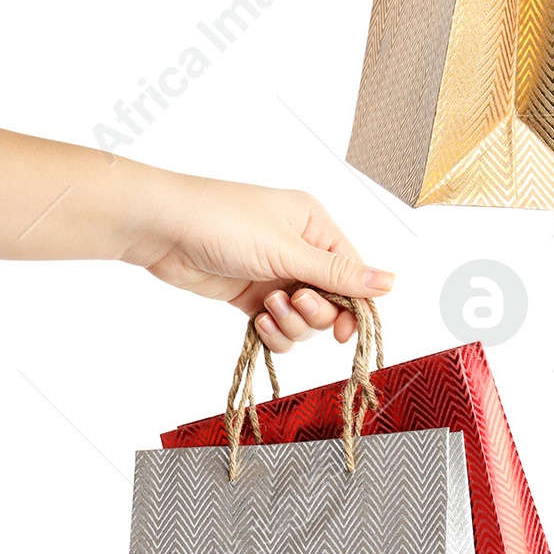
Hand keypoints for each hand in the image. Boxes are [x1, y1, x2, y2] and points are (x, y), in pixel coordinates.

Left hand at [131, 175, 393, 355]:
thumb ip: (338, 273)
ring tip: (267, 308)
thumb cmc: (222, 221)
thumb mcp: (287, 249)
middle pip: (330, 301)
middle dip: (314, 312)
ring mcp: (273, 274)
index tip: (344, 331)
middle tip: (293, 303)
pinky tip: (257, 321)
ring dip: (290, 323)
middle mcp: (298, 249)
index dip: (353, 304)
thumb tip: (390, 282)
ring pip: (303, 319)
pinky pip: (277, 326)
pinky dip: (272, 332)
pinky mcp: (249, 295)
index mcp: (314, 226)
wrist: (164, 229)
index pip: (352, 272)